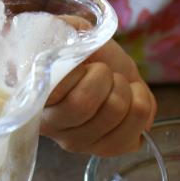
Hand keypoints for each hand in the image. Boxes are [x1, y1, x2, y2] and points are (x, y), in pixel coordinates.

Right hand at [40, 20, 156, 156]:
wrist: (108, 69)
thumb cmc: (87, 53)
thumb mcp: (68, 33)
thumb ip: (56, 32)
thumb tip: (55, 37)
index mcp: (37, 101)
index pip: (54, 90)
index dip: (77, 72)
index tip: (81, 65)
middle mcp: (56, 130)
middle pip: (84, 102)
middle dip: (104, 76)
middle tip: (103, 73)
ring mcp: (85, 144)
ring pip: (117, 110)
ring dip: (126, 88)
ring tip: (117, 86)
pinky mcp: (113, 148)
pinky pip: (140, 124)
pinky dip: (142, 101)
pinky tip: (130, 100)